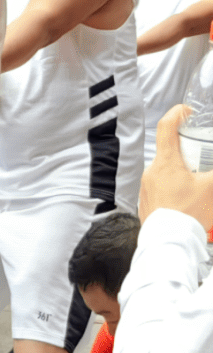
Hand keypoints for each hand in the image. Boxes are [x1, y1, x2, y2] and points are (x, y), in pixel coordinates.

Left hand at [139, 104, 212, 228]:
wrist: (169, 240)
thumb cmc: (189, 213)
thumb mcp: (212, 186)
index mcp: (166, 162)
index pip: (166, 127)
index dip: (177, 113)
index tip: (188, 112)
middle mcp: (151, 171)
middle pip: (170, 151)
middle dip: (189, 152)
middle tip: (204, 160)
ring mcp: (146, 187)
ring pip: (167, 172)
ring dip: (184, 173)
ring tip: (198, 186)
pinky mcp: (146, 201)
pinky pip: (162, 188)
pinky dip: (176, 188)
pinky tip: (187, 200)